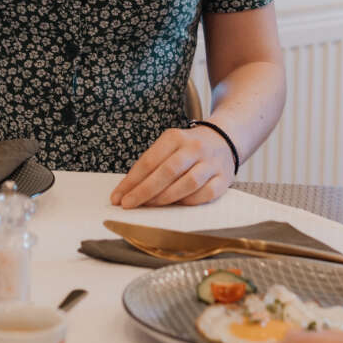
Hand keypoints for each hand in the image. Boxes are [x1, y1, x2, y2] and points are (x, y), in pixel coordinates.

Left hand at [109, 126, 234, 207]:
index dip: (132, 181)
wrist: (223, 139)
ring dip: (165, 198)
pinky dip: (189, 202)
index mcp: (175, 137)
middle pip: (167, 172)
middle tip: (128, 204)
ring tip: (149, 206)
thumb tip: (127, 191)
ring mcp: (211, 163)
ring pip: (188, 183)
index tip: (118, 197)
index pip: (149, 160)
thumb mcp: (168, 146)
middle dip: (144, 191)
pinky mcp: (224, 178)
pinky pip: (206, 194)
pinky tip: (176, 206)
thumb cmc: (187, 148)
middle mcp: (194, 148)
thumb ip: (150, 165)